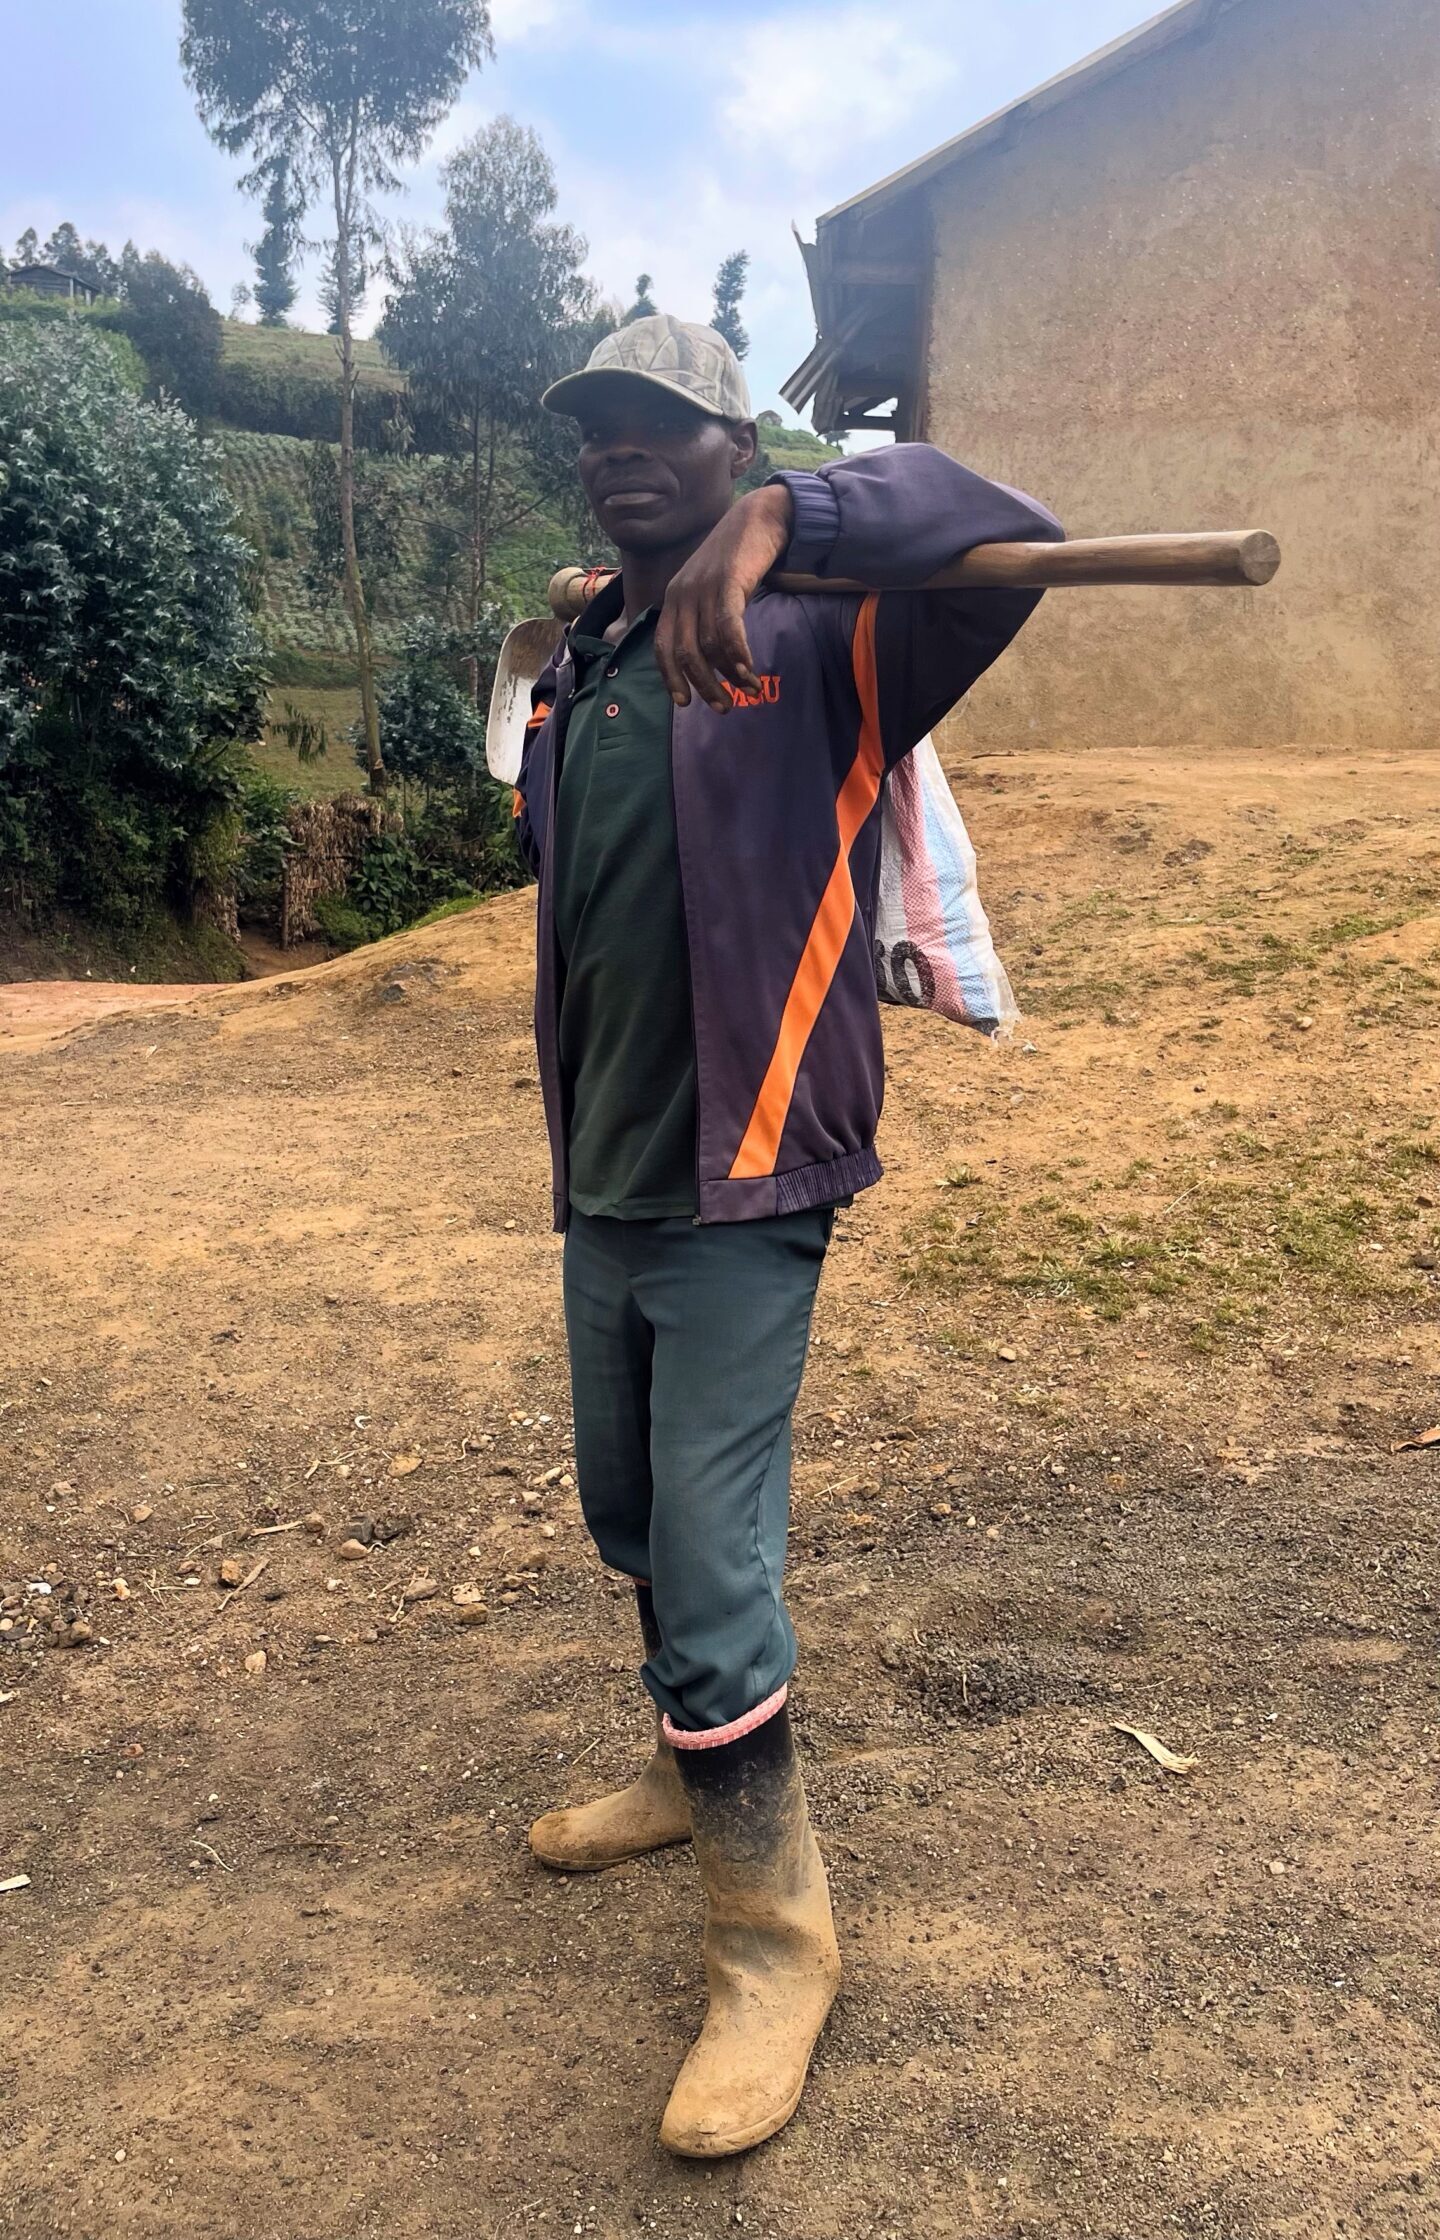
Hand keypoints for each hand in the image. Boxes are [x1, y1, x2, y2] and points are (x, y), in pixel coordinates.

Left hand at [654, 484, 792, 712]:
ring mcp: (705, 587)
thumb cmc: (737, 560)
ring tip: (749, 688)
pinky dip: (736, 652)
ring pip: (709, 644)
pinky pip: (728, 626)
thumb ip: (703, 618)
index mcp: (674, 598)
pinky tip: (747, 669)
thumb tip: (708, 659)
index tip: (685, 703)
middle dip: (704, 685)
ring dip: (729, 674)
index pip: (663, 646)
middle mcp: (683, 594)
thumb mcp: (710, 589)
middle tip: (723, 707)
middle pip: (686, 652)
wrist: (759, 517)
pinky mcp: (729, 581)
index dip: (671, 677)